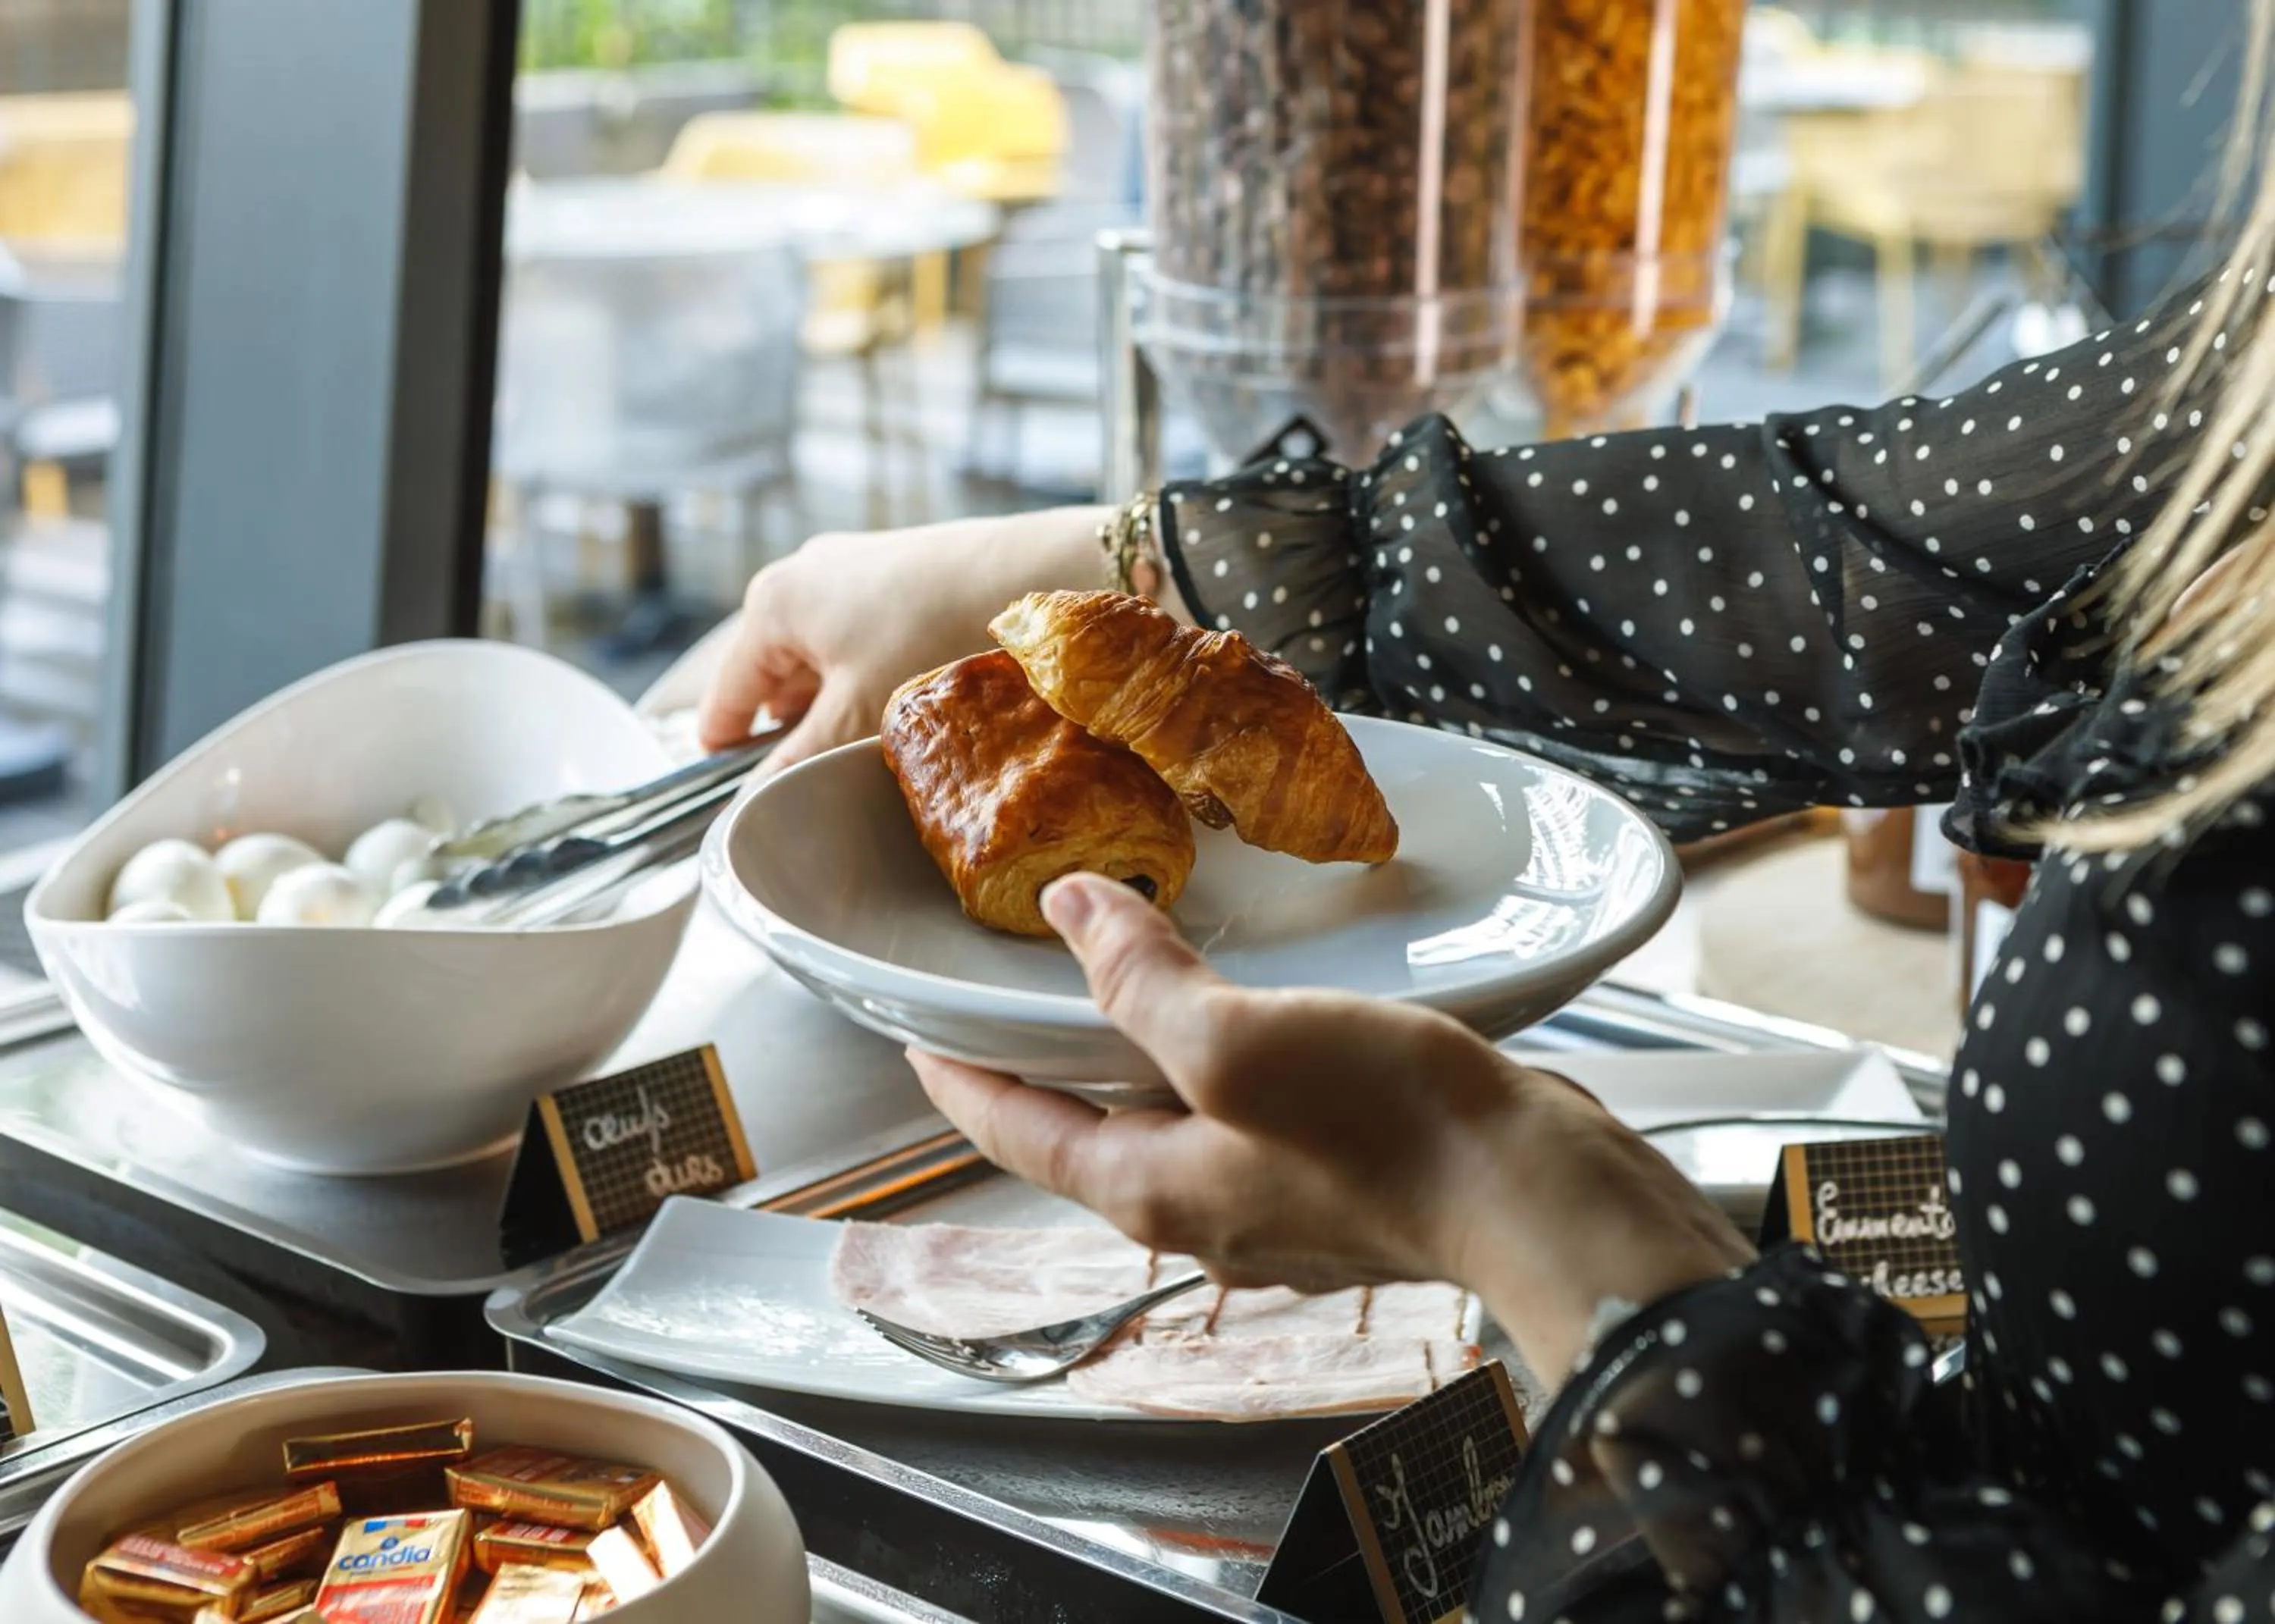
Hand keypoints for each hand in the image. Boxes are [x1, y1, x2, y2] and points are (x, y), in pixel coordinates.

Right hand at [697, 508, 1109, 769]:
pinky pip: (860, 639)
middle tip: (823, 781)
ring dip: (837, 707)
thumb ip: (798, 760)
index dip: (728, 757)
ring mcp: (850, 569)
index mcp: (771, 605)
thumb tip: (757, 802)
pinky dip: (869, 678)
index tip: (744, 802)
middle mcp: (800, 577)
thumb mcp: (856, 714)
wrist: (1029, 572)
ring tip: (870, 748)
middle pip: (772, 679)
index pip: (725, 697)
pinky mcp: (895, 573)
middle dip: (795, 732)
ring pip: (821, 660)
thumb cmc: (933, 636)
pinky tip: (904, 709)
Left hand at [909, 874, 1752, 1382]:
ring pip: (1172, 1123)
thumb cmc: (1387, 1129)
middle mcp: (1203, 1210)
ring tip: (1121, 983)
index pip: (1015, 1134)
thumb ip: (1141, 982)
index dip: (955, 1081)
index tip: (912, 1039)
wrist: (1539, 1195)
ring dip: (1136, 1057)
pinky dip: (1220, 1061)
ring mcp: (1277, 1203)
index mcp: (1152, 1189)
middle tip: (1012, 996)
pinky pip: (1247, 1116)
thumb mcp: (1237, 1040)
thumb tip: (1071, 911)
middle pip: (1088, 1133)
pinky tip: (1247, 1014)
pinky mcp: (1344, 1179)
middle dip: (1043, 1068)